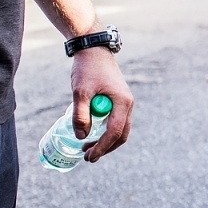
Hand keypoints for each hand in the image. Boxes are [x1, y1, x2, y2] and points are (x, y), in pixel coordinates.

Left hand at [72, 47, 133, 161]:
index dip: (102, 146)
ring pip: (120, 129)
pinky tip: (93, 133)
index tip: (89, 156)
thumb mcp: (80, 92)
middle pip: (122, 134)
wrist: (94, 50)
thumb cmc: (87, 69)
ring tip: (87, 148)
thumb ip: (80, 115)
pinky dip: (106, 131)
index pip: (115, 131)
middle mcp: (128, 104)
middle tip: (88, 157)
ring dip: (106, 141)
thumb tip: (81, 136)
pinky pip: (116, 121)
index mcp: (122, 102)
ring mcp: (125, 102)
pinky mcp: (118, 100)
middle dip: (106, 148)